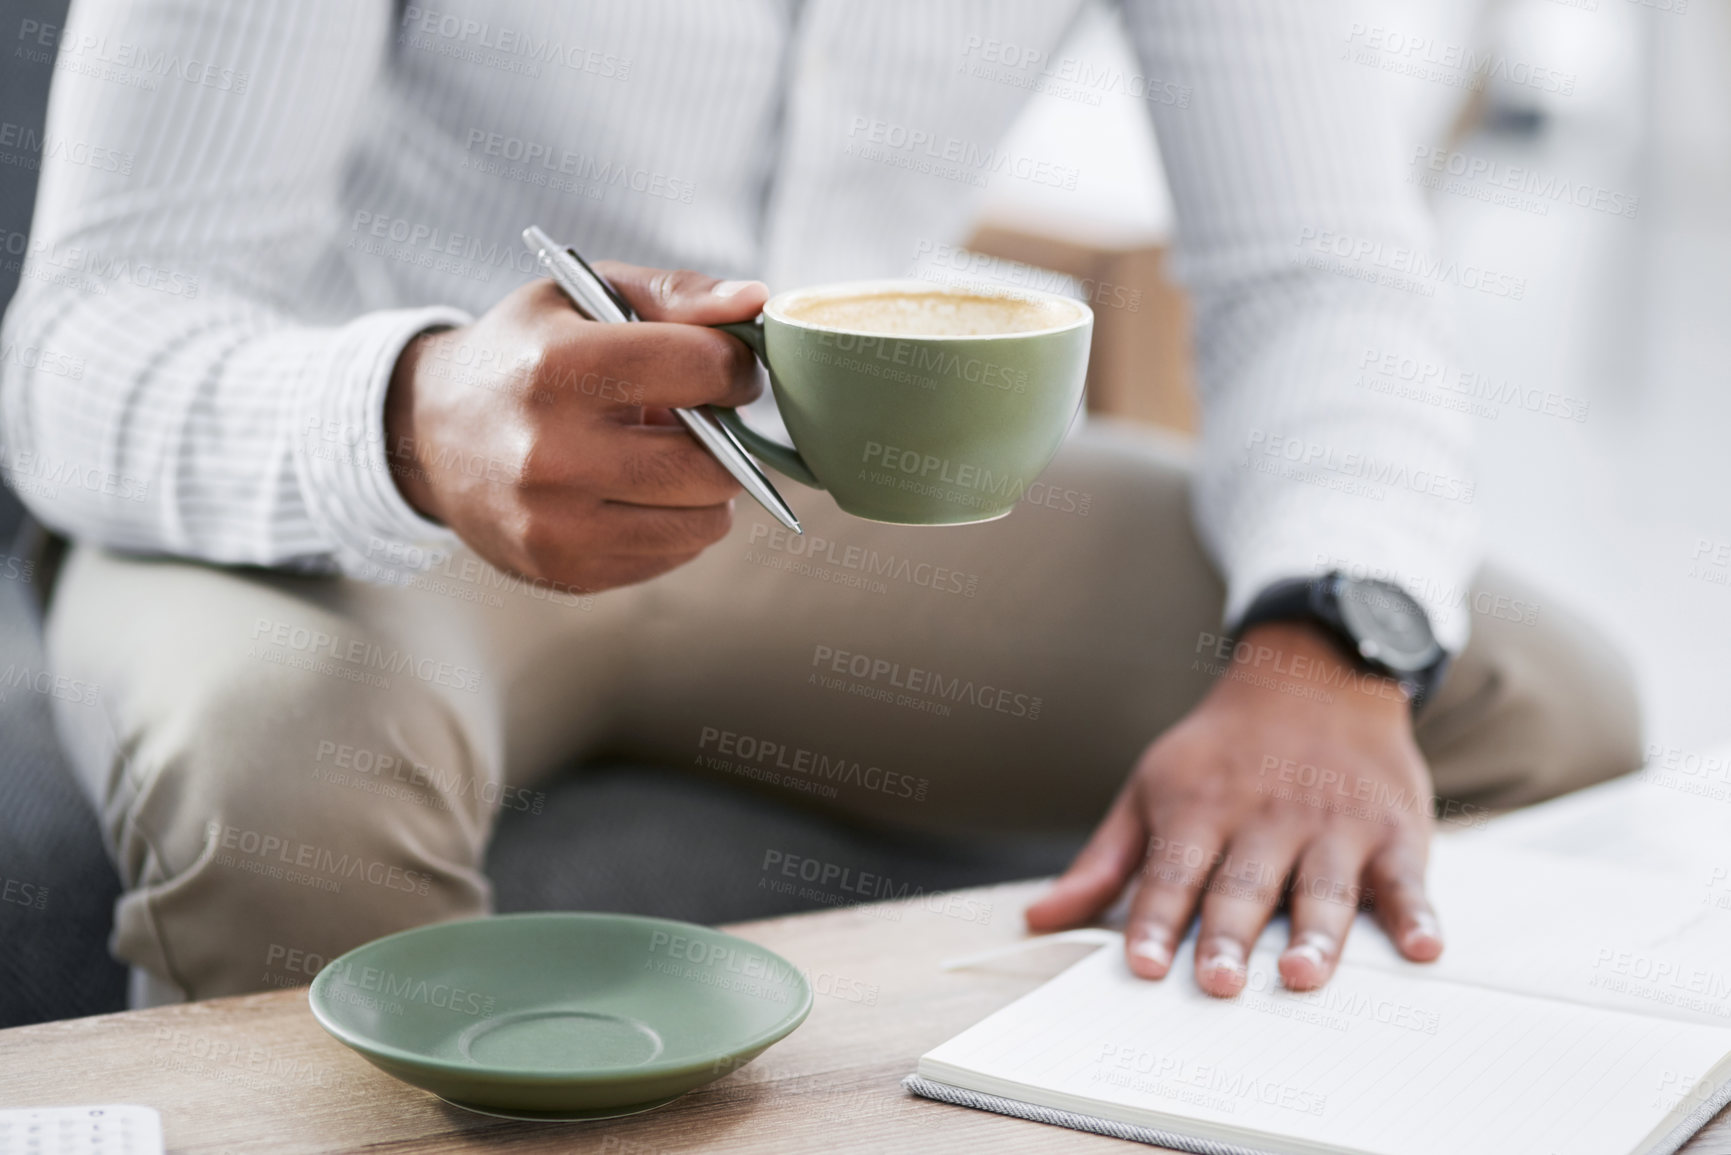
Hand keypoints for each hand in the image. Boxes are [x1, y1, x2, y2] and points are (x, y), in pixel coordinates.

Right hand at [384, 264, 767, 591]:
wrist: (428, 432)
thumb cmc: (524, 354)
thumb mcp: (583, 297)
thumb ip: (677, 294)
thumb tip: (757, 301)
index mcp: (558, 368)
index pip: (702, 369)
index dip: (734, 367)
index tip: (724, 369)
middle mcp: (551, 453)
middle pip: (713, 463)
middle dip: (727, 439)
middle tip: (704, 419)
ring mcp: (556, 524)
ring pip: (704, 521)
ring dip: (706, 488)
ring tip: (666, 455)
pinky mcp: (565, 571)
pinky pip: (673, 556)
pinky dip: (674, 523)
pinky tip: (637, 492)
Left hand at [1026, 621, 1443, 995]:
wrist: (1313, 674)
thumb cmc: (1220, 753)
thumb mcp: (1151, 788)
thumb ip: (1104, 862)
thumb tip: (1038, 918)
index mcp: (1198, 810)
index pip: (1171, 874)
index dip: (1155, 921)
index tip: (1141, 967)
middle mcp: (1264, 818)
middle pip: (1243, 887)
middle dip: (1228, 937)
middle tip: (1217, 985)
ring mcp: (1331, 825)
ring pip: (1322, 888)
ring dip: (1315, 936)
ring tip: (1300, 976)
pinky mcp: (1391, 829)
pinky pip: (1405, 877)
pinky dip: (1416, 912)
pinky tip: (1420, 947)